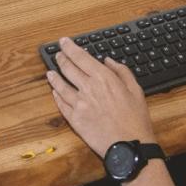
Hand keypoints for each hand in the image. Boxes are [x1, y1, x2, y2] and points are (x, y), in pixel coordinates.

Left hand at [46, 37, 157, 157]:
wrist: (128, 143)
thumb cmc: (135, 117)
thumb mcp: (135, 89)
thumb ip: (121, 71)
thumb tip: (108, 61)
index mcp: (103, 78)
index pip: (81, 57)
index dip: (70, 48)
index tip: (64, 42)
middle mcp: (88, 88)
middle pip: (68, 69)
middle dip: (61, 59)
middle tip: (58, 54)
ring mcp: (79, 104)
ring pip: (60, 86)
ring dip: (54, 77)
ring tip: (50, 72)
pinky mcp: (74, 119)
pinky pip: (61, 104)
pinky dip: (56, 95)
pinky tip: (54, 92)